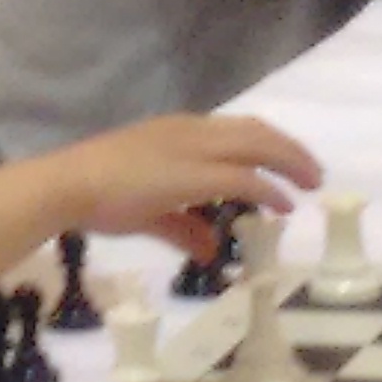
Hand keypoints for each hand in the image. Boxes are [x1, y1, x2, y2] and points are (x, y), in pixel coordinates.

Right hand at [57, 113, 320, 245]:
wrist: (68, 186)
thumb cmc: (97, 195)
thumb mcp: (148, 212)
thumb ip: (183, 228)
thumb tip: (210, 251)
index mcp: (179, 132)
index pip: (236, 129)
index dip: (267, 144)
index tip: (286, 163)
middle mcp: (191, 132)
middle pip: (256, 131)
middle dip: (289, 150)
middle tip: (312, 174)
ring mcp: (193, 149)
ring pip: (258, 146)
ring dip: (289, 162)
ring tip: (310, 182)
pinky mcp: (194, 173)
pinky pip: (244, 177)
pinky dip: (269, 190)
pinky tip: (283, 205)